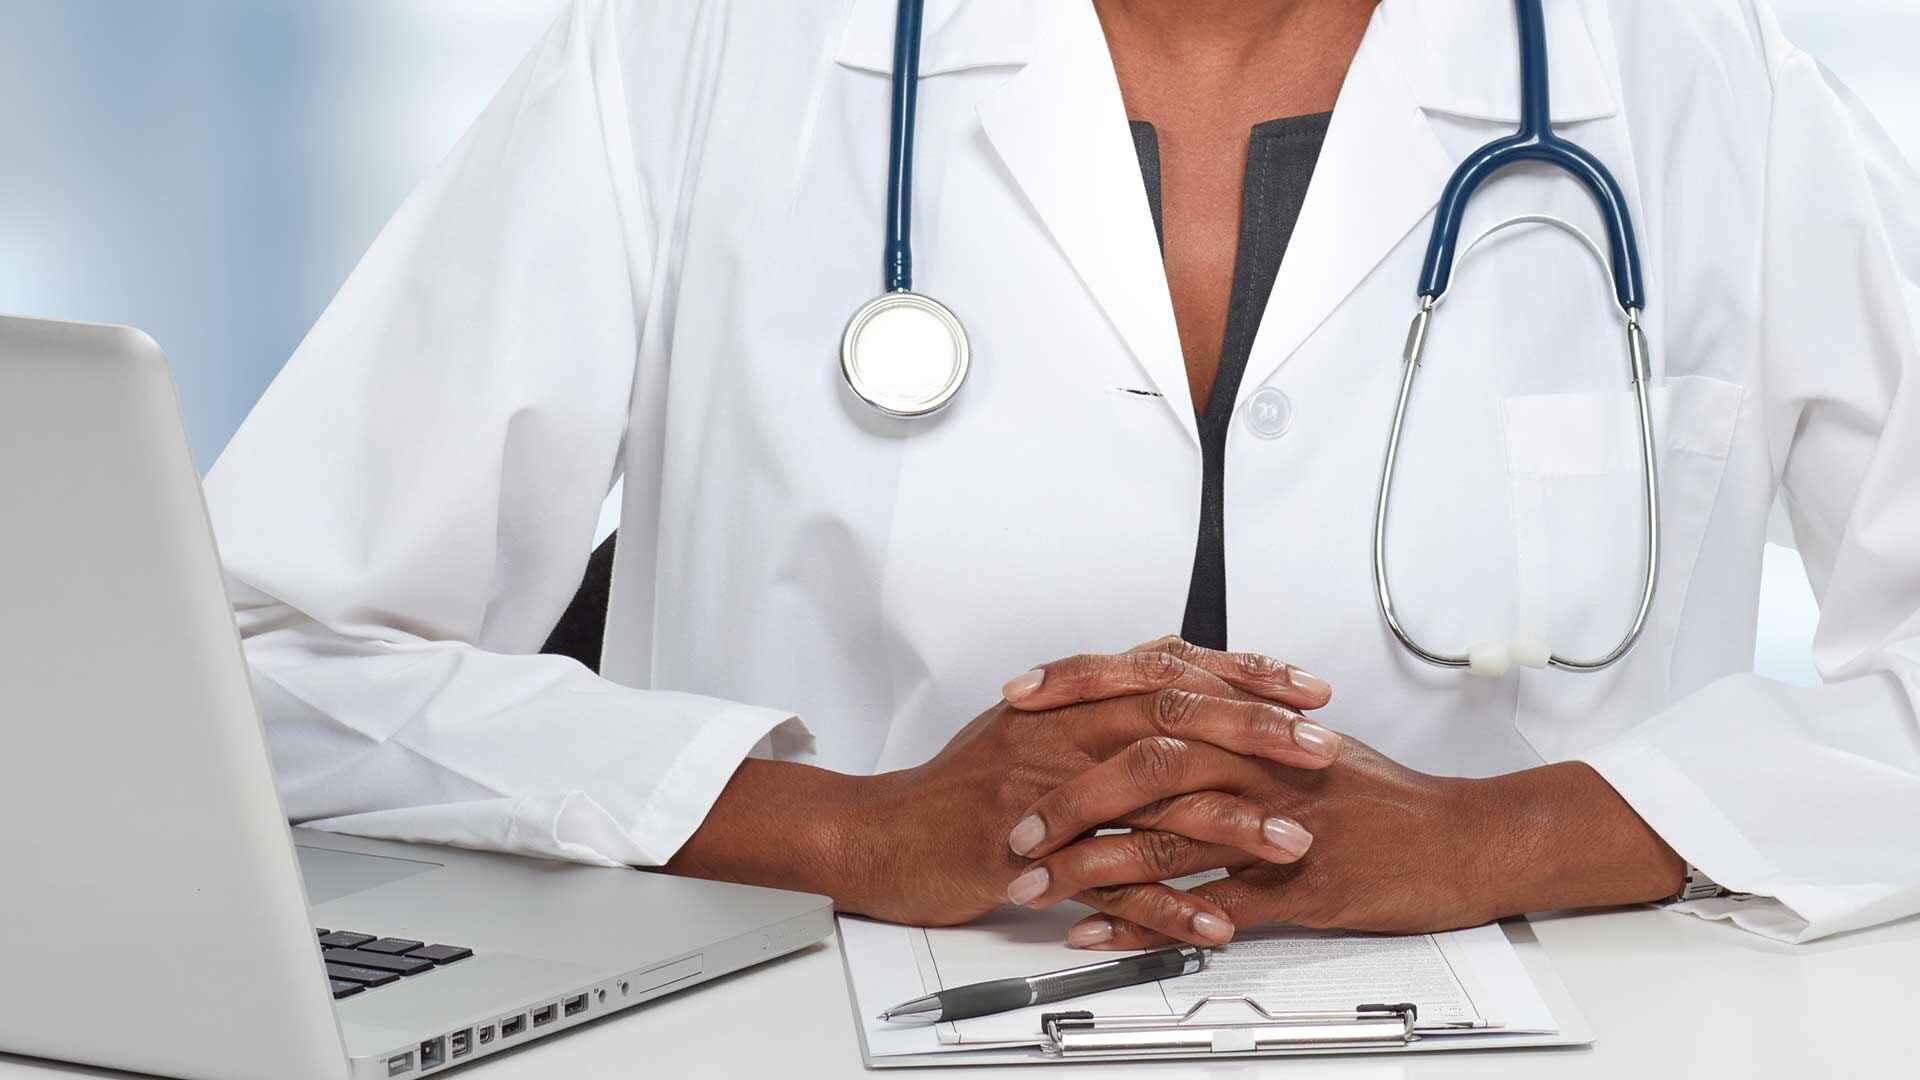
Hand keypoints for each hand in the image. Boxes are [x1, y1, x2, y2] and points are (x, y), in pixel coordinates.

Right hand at [842, 639, 1338, 930]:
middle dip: (1257, 733)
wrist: (885, 834)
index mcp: (1068, 700)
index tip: (1307, 689)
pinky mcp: (1032, 860)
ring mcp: (1047, 795)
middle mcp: (1061, 735)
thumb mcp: (1031, 719)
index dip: (1244, 676)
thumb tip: (1168, 661)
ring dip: (1233, 823)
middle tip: (1320, 750)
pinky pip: (1114, 883)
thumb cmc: (961, 784)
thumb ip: (1101, 693)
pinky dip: (1170, 906)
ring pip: (1154, 801)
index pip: (1171, 670)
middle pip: (1173, 719)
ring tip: (1293, 840)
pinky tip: (1217, 921)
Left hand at [1012, 736, 1686, 947]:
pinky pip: (1207, 905)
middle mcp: (1259, 761)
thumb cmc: (1376, 793)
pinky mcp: (1294, 886)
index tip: (1019, 696)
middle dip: (1071, 794)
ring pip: (1168, 838)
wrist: (1458, 839)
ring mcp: (1275, 824)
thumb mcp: (1297, 737)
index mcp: (1252, 718)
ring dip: (1092, 866)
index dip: (1077, 686)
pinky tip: (1097, 933)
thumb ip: (1229, 717)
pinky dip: (1145, 923)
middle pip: (1147, 762)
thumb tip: (1162, 701)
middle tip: (1017, 822)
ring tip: (1036, 884)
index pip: (1149, 685)